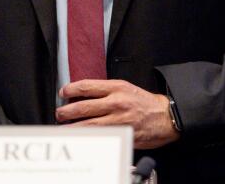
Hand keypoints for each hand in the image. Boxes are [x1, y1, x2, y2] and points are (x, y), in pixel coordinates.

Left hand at [56, 79, 180, 148]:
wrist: (165, 116)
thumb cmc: (145, 103)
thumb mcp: (126, 89)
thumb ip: (107, 91)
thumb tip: (84, 96)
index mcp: (117, 87)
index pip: (87, 86)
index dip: (71, 89)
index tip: (63, 92)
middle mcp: (116, 102)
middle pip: (83, 106)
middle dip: (66, 111)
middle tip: (59, 113)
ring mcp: (118, 119)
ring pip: (88, 124)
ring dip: (72, 127)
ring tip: (64, 128)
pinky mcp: (121, 133)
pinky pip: (99, 136)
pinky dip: (87, 137)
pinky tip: (80, 138)